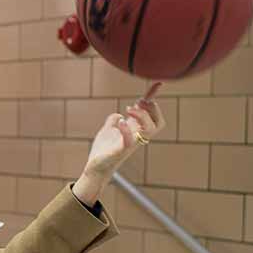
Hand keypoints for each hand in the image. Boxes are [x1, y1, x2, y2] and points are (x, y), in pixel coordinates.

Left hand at [73, 82, 165, 204]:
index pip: (150, 114)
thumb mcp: (107, 131)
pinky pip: (130, 141)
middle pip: (158, 123)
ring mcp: (130, 144)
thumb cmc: (103, 151)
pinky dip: (127, 129)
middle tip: (138, 102)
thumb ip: (113, 121)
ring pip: (149, 130)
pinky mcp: (120, 151)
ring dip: (141, 116)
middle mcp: (136, 137)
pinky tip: (120, 121)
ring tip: (128, 109)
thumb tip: (118, 115)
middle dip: (152, 110)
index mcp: (134, 130)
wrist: (94, 168)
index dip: (153, 99)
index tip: (157, 84)